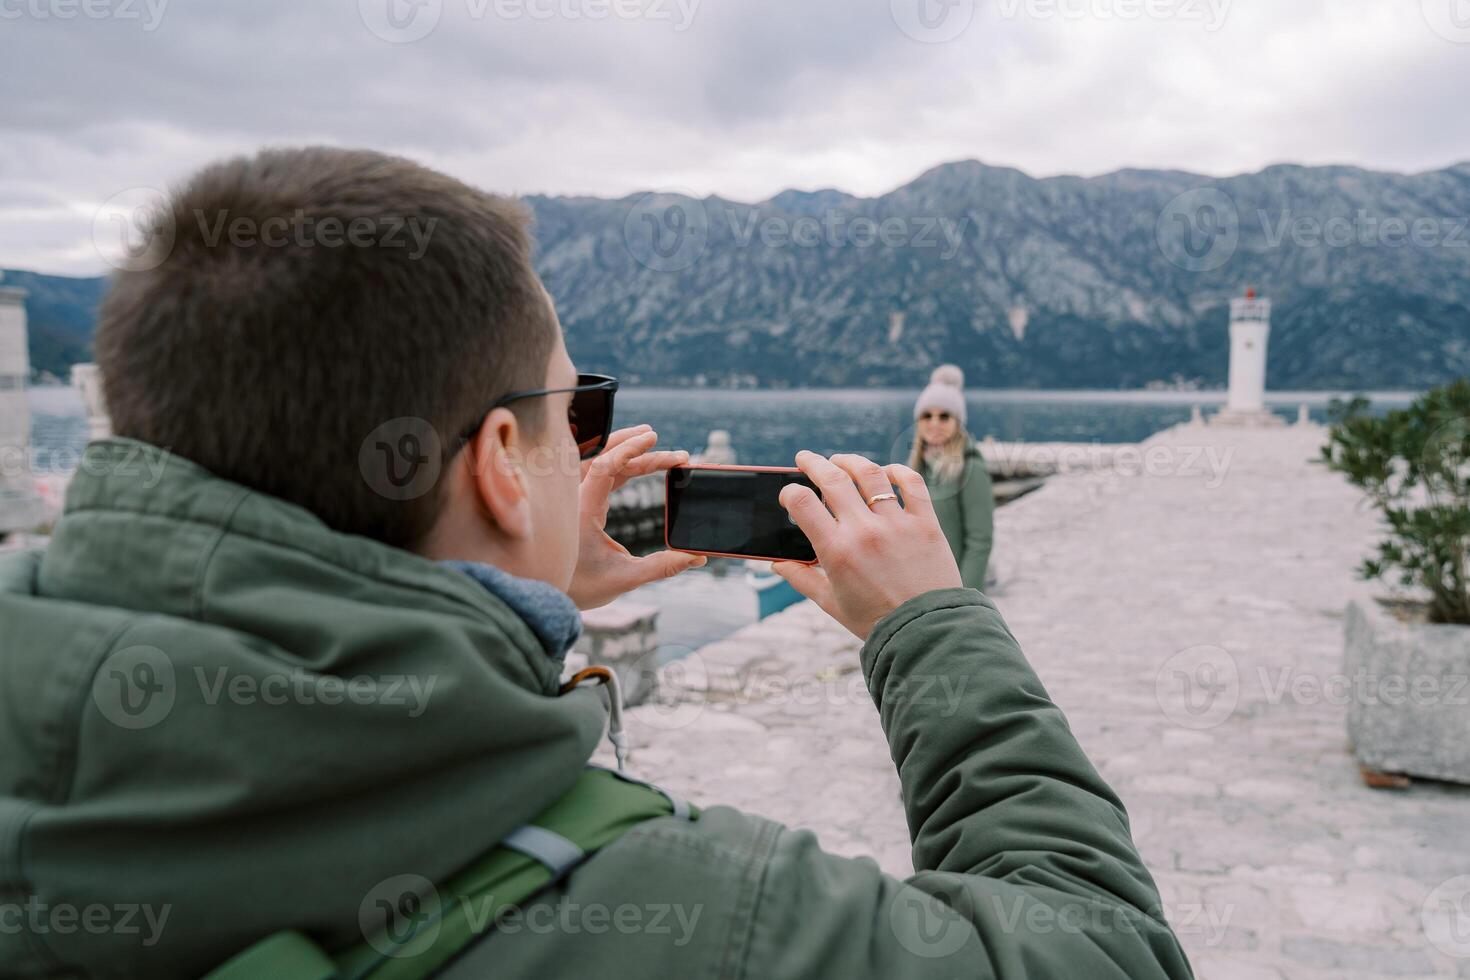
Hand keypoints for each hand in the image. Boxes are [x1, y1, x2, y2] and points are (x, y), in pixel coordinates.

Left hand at [568, 425, 706, 609]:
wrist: (546, 593)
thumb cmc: (579, 587)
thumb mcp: (624, 578)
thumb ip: (662, 567)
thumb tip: (696, 558)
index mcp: (582, 511)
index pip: (603, 467)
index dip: (629, 449)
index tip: (653, 439)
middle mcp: (576, 499)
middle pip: (606, 459)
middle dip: (640, 450)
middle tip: (677, 455)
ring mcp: (575, 499)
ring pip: (599, 462)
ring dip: (626, 450)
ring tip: (653, 442)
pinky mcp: (578, 504)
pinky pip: (598, 474)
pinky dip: (619, 465)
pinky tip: (636, 463)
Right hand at [772, 451, 961, 639]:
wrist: (926, 632)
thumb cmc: (875, 620)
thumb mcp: (831, 603)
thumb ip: (802, 578)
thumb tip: (777, 564)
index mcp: (837, 551)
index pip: (802, 503)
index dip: (789, 492)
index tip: (790, 494)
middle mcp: (865, 532)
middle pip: (832, 478)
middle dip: (813, 463)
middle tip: (805, 459)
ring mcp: (897, 524)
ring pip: (870, 473)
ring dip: (850, 461)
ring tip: (841, 461)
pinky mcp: (926, 523)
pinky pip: (911, 483)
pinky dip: (896, 471)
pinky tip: (885, 471)